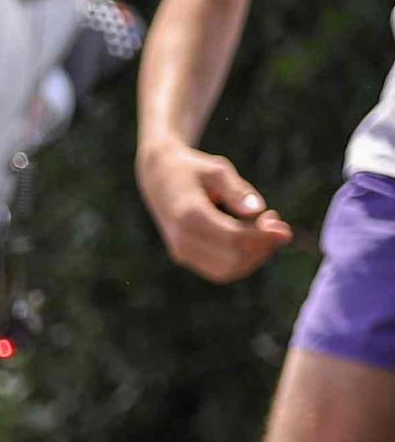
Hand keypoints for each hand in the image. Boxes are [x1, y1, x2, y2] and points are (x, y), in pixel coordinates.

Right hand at [140, 141, 292, 282]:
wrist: (158, 179)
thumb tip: (257, 210)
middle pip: (234, 259)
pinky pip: (220, 270)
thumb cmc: (192, 170)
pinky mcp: (186, 257)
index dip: (264, 236)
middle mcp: (183, 240)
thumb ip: (237, 190)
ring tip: (263, 229)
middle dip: (262, 247)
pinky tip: (250, 238)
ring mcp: (182, 252)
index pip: (235, 238)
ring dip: (254, 256)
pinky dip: (242, 259)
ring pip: (229, 271)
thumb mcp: (217, 170)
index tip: (282, 224)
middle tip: (274, 221)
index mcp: (190, 216)